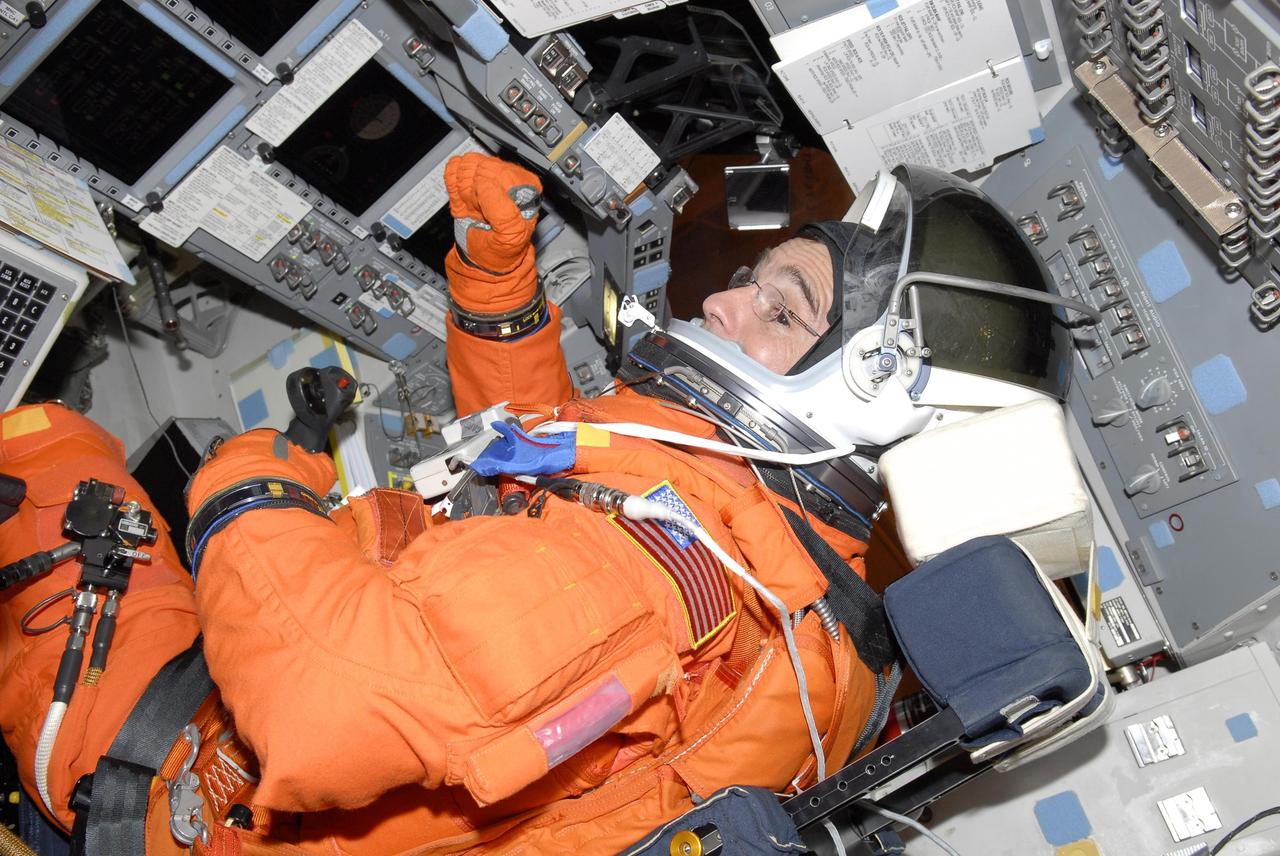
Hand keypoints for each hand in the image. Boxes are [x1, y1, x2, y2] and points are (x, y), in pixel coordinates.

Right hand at [445, 152, 541, 275]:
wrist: (483, 258)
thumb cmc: (502, 249)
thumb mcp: (509, 237)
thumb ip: (502, 211)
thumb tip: (486, 185)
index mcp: (527, 187)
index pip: (501, 171)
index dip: (487, 191)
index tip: (486, 210)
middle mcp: (509, 176)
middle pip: (482, 165)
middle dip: (475, 192)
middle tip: (480, 211)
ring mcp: (488, 175)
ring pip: (467, 164)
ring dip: (464, 189)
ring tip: (475, 206)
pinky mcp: (469, 178)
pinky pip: (454, 168)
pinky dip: (453, 185)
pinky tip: (464, 199)